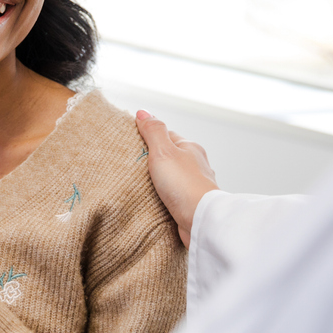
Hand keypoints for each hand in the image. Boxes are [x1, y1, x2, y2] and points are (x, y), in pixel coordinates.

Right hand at [136, 111, 218, 247]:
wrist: (201, 220)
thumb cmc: (184, 185)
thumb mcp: (163, 151)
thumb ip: (153, 132)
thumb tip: (143, 112)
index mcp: (191, 148)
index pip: (167, 136)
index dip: (149, 138)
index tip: (132, 143)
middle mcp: (196, 165)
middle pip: (170, 157)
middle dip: (153, 161)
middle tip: (132, 166)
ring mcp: (195, 185)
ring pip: (172, 178)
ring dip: (159, 181)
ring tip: (140, 185)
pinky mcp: (191, 204)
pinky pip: (174, 196)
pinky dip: (164, 197)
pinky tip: (154, 201)